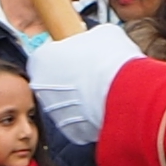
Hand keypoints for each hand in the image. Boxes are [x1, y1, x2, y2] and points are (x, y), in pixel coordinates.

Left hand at [23, 22, 145, 145]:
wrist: (124, 92)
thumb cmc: (109, 60)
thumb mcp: (102, 34)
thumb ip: (89, 38)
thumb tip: (97, 41)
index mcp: (41, 60)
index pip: (46, 56)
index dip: (64, 55)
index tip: (78, 55)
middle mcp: (41, 89)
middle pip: (54, 82)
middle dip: (70, 79)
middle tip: (92, 73)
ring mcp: (55, 113)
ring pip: (66, 104)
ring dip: (80, 99)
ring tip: (102, 90)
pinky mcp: (72, 131)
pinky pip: (79, 121)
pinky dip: (89, 116)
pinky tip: (105, 106)